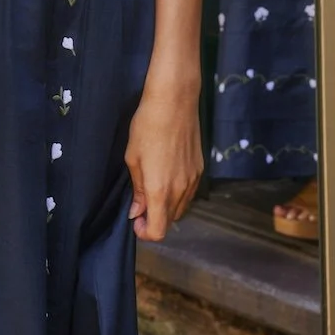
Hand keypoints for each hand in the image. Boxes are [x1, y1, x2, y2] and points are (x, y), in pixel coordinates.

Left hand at [126, 77, 202, 241]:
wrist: (175, 102)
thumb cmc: (147, 126)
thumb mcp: (133, 159)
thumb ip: (137, 190)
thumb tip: (137, 211)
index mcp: (160, 190)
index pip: (158, 231)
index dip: (145, 232)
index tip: (136, 220)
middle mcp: (181, 190)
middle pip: (170, 221)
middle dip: (155, 219)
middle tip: (141, 203)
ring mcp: (193, 180)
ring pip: (181, 208)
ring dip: (167, 207)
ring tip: (153, 187)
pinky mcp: (200, 169)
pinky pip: (189, 193)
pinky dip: (177, 194)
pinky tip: (167, 175)